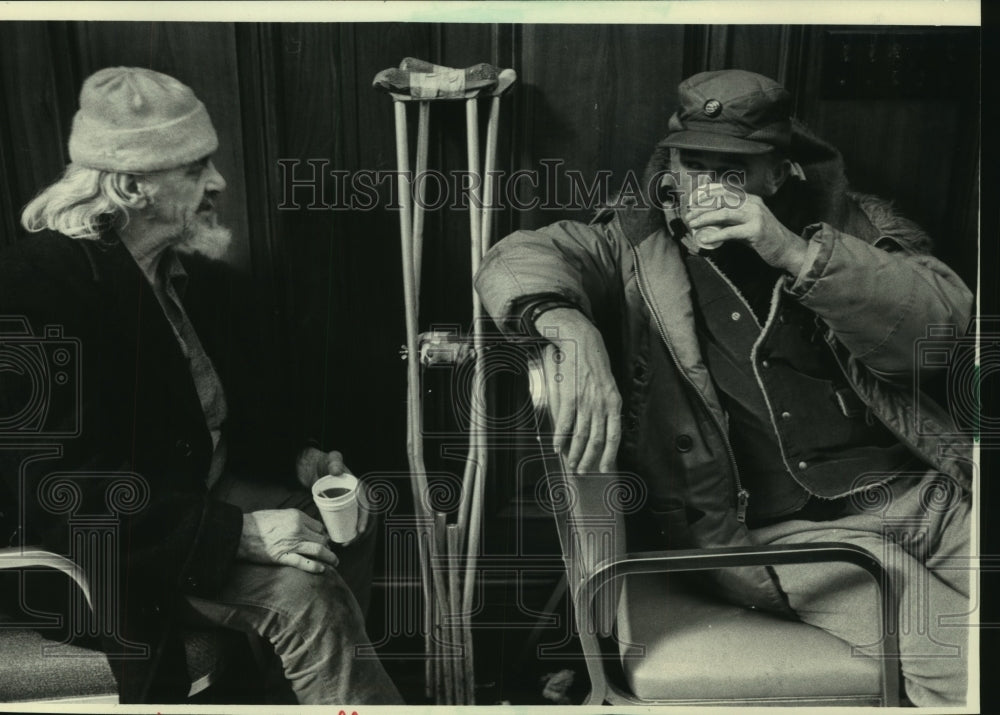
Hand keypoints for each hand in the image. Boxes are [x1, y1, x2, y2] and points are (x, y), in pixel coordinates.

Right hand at [238, 508, 339, 573]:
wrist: (241, 533)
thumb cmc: (257, 522)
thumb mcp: (280, 514)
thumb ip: (295, 520)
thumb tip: (306, 527)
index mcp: (297, 516)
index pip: (319, 526)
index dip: (322, 535)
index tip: (323, 540)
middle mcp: (298, 529)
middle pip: (321, 538)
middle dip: (327, 546)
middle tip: (329, 552)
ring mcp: (291, 544)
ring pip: (318, 550)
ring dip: (329, 557)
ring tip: (334, 562)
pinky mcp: (283, 557)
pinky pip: (304, 563)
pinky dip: (315, 567)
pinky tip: (322, 570)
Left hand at [295, 445, 370, 544]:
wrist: (317, 467)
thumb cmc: (326, 463)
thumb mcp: (331, 460)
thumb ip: (334, 461)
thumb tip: (336, 471)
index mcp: (359, 487)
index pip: (366, 505)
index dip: (365, 518)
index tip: (360, 530)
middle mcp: (357, 497)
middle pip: (362, 518)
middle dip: (359, 532)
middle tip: (349, 542)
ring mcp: (350, 503)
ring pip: (355, 522)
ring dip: (354, 535)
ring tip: (344, 544)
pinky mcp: (342, 508)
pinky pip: (347, 522)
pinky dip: (346, 531)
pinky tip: (340, 540)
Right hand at [535, 308, 620, 473]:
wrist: (581, 340)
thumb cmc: (594, 361)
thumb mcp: (608, 384)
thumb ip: (606, 405)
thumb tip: (601, 426)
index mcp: (614, 402)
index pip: (614, 435)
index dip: (609, 454)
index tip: (604, 468)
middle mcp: (602, 404)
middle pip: (596, 440)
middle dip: (589, 459)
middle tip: (582, 471)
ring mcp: (585, 401)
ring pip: (581, 435)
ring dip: (575, 453)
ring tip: (571, 463)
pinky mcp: (569, 396)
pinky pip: (565, 423)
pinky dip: (560, 438)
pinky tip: (556, 446)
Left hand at [685, 185, 807, 273]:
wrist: (786, 249)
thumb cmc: (764, 238)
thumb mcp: (747, 224)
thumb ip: (731, 221)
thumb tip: (709, 222)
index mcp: (750, 199)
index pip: (725, 191)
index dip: (706, 194)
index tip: (692, 201)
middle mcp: (752, 203)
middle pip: (722, 200)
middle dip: (702, 207)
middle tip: (688, 216)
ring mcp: (755, 216)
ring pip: (724, 213)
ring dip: (705, 218)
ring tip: (692, 224)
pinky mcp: (755, 230)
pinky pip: (731, 231)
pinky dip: (715, 234)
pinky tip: (705, 238)